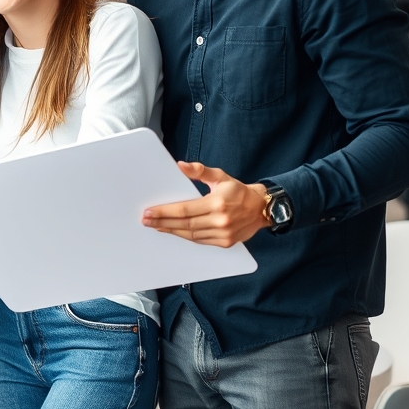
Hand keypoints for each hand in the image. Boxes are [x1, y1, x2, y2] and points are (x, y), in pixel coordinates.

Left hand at [142, 161, 269, 246]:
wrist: (262, 207)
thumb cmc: (238, 190)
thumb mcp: (220, 176)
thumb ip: (199, 170)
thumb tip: (180, 166)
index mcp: (217, 203)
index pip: (184, 209)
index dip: (165, 211)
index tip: (149, 212)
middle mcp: (220, 221)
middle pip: (185, 224)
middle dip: (163, 222)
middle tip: (146, 220)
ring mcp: (224, 234)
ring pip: (191, 235)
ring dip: (172, 231)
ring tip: (157, 226)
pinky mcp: (226, 242)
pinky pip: (200, 241)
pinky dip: (186, 237)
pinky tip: (174, 231)